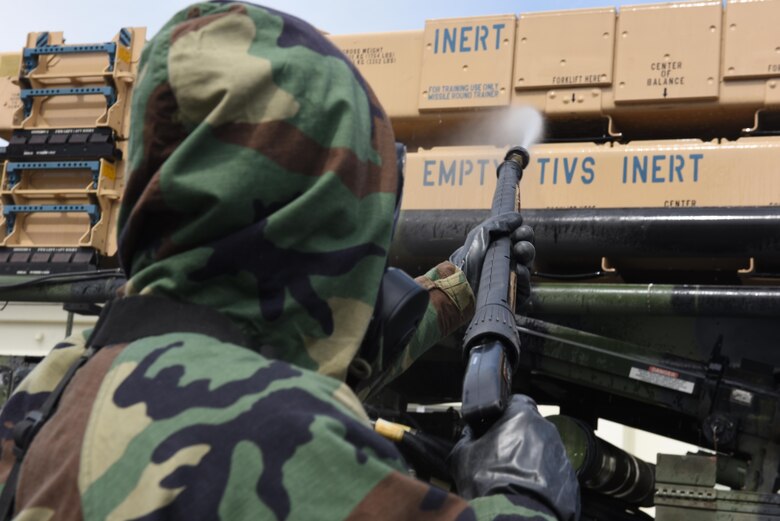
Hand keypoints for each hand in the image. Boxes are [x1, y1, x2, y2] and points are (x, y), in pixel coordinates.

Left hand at [449, 212, 534, 300]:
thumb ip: (497, 224)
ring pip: (528, 267)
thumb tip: (517, 217)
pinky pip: (524, 286)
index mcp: (499, 249)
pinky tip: (519, 270)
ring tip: (520, 251)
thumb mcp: (478, 236)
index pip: (519, 239)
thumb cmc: (465, 262)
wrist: (457, 288)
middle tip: (522, 239)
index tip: (520, 229)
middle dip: (526, 243)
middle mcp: (506, 263)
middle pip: (526, 251)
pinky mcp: (513, 297)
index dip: (523, 233)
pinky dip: (524, 277)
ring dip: (526, 256)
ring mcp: (510, 280)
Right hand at [449, 395, 579, 520]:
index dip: (505, 414)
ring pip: (544, 450)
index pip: (517, 402)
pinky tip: (526, 490)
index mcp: (521, 416)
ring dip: (531, 459)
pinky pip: (554, 473)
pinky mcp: (570, 480)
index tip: (497, 426)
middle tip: (501, 456)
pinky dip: (542, 479)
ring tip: (513, 477)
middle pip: (532, 427)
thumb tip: (470, 433)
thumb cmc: (487, 485)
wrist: (511, 519)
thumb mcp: (462, 454)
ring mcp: (561, 456)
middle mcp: (546, 431)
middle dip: (517, 437)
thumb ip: (467, 436)